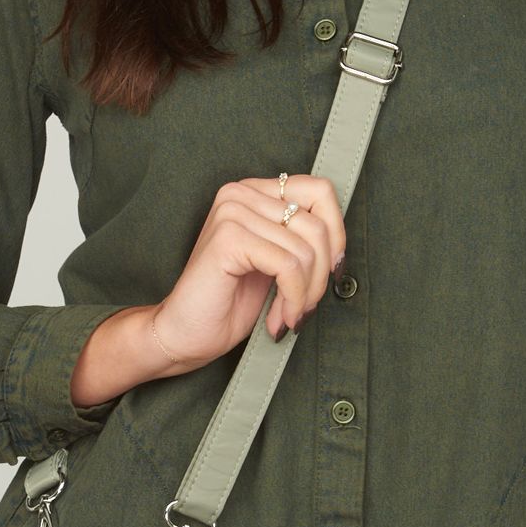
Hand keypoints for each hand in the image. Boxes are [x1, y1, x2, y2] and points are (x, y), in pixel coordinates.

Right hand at [148, 172, 346, 367]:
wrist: (184, 335)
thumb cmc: (229, 303)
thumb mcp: (276, 263)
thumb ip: (301, 239)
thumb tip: (341, 244)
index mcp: (254, 192)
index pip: (321, 191)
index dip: (336, 235)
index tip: (328, 274)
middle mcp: (241, 193)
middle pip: (318, 223)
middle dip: (321, 274)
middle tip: (304, 307)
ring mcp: (232, 212)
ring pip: (307, 249)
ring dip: (306, 294)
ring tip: (287, 316)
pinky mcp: (228, 238)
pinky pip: (289, 266)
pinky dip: (293, 298)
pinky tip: (278, 319)